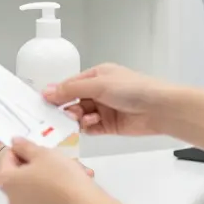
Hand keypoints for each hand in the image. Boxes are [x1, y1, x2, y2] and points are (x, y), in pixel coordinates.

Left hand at [0, 139, 94, 203]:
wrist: (83, 203)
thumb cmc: (59, 174)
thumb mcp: (42, 153)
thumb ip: (24, 146)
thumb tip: (14, 142)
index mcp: (7, 181)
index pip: (8, 158)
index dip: (23, 150)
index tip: (39, 149)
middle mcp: (12, 200)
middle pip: (21, 175)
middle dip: (37, 165)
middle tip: (56, 158)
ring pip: (33, 189)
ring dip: (47, 179)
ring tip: (69, 171)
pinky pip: (42, 202)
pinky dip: (51, 193)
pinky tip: (68, 187)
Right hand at [44, 63, 166, 136]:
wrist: (159, 108)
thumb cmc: (133, 89)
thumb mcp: (98, 84)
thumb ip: (71, 89)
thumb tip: (47, 91)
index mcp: (96, 76)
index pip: (70, 84)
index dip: (57, 93)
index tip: (44, 103)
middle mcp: (99, 91)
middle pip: (73, 101)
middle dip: (67, 108)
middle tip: (63, 114)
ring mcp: (104, 109)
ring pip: (80, 116)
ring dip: (77, 118)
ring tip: (80, 119)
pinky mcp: (109, 125)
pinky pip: (90, 128)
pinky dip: (87, 127)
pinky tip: (91, 124)